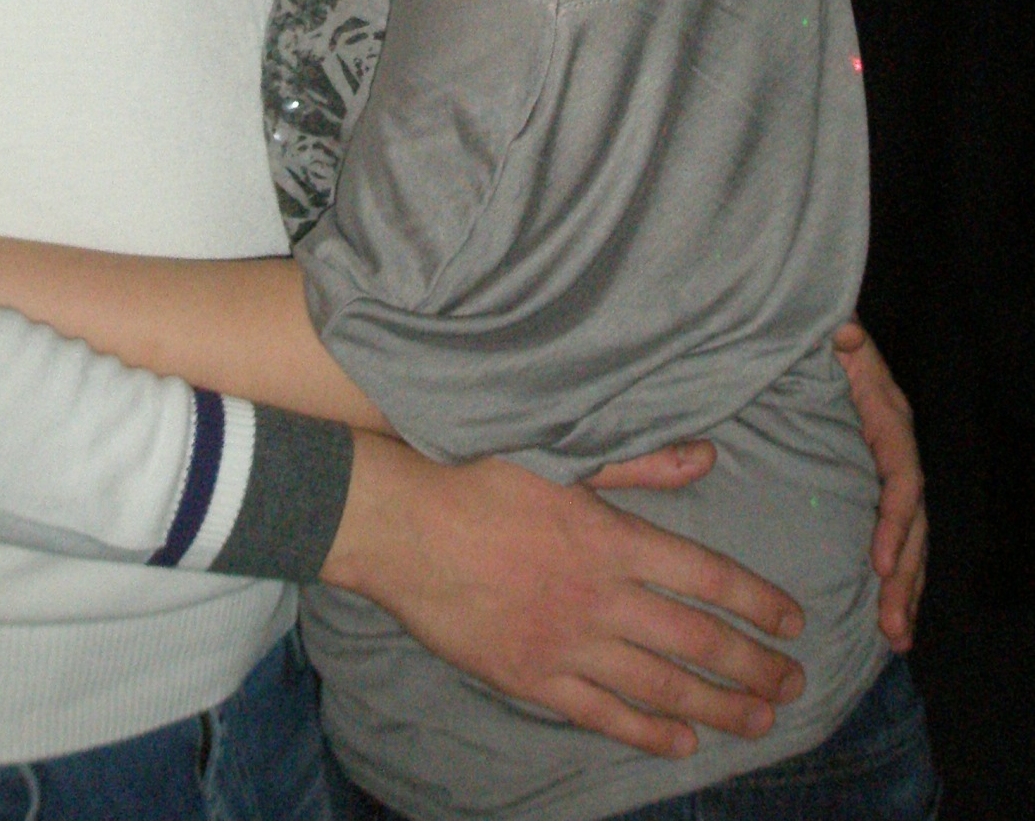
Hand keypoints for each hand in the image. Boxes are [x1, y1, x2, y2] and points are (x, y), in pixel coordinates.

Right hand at [324, 433, 804, 759]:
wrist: (404, 525)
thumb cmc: (478, 477)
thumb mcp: (561, 454)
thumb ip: (638, 463)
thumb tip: (707, 456)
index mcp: (613, 538)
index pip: (709, 576)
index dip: (758, 602)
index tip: (794, 623)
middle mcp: (602, 597)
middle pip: (697, 641)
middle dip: (754, 667)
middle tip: (795, 686)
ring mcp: (568, 644)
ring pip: (660, 687)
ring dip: (718, 707)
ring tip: (759, 721)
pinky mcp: (531, 677)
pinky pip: (603, 714)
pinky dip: (647, 733)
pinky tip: (681, 744)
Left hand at [834, 321, 926, 648]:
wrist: (793, 325)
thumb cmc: (803, 328)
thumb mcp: (820, 327)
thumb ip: (834, 334)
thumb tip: (845, 332)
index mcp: (883, 411)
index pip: (901, 472)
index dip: (895, 519)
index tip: (877, 561)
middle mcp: (890, 444)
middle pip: (911, 518)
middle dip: (906, 575)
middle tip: (892, 626)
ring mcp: (878, 466)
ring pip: (905, 536)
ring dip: (903, 588)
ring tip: (895, 638)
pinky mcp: (862, 483)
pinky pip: (885, 534)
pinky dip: (889, 576)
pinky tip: (882, 618)